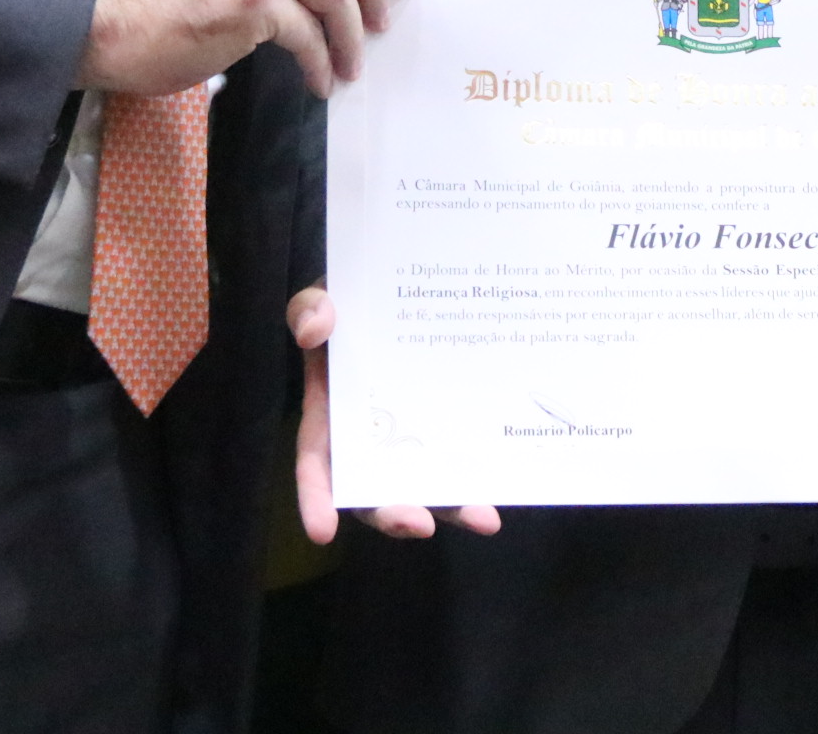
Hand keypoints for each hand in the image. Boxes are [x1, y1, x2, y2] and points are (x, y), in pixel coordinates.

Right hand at [290, 286, 499, 544]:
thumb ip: (309, 309)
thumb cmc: (350, 298)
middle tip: (420, 524)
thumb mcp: (322, 295)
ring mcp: (415, 433)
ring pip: (428, 482)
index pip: (318, 463)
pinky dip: (483, 473)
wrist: (399, 285)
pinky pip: (464, 454)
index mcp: (331, 414)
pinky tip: (508, 482)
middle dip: (395, 513)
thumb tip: (313, 330)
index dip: (316, 498)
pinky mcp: (451, 423)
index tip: (321, 531)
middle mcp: (372, 436)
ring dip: (453, 507)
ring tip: (485, 519)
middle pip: (375, 490)